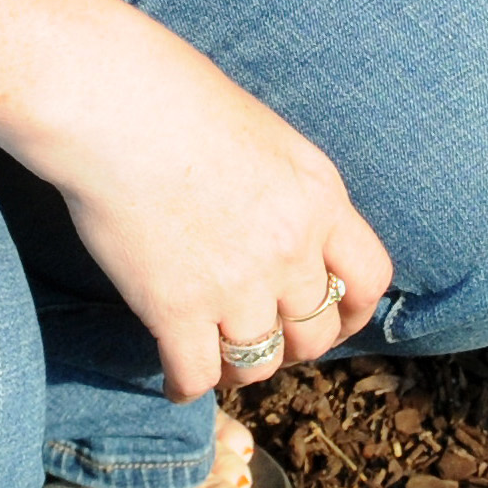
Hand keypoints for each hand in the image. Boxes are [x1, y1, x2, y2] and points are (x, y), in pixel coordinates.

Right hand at [10, 7, 393, 399]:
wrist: (116, 104)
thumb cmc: (182, 102)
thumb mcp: (270, 140)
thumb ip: (291, 198)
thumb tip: (296, 245)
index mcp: (319, 197)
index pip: (370, 278)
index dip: (352, 310)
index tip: (332, 317)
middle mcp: (289, 247)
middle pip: (315, 333)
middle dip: (292, 343)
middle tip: (263, 335)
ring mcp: (235, 284)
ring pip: (259, 365)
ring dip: (239, 366)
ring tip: (218, 355)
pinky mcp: (177, 309)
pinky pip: (196, 378)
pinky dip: (186, 385)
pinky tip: (175, 376)